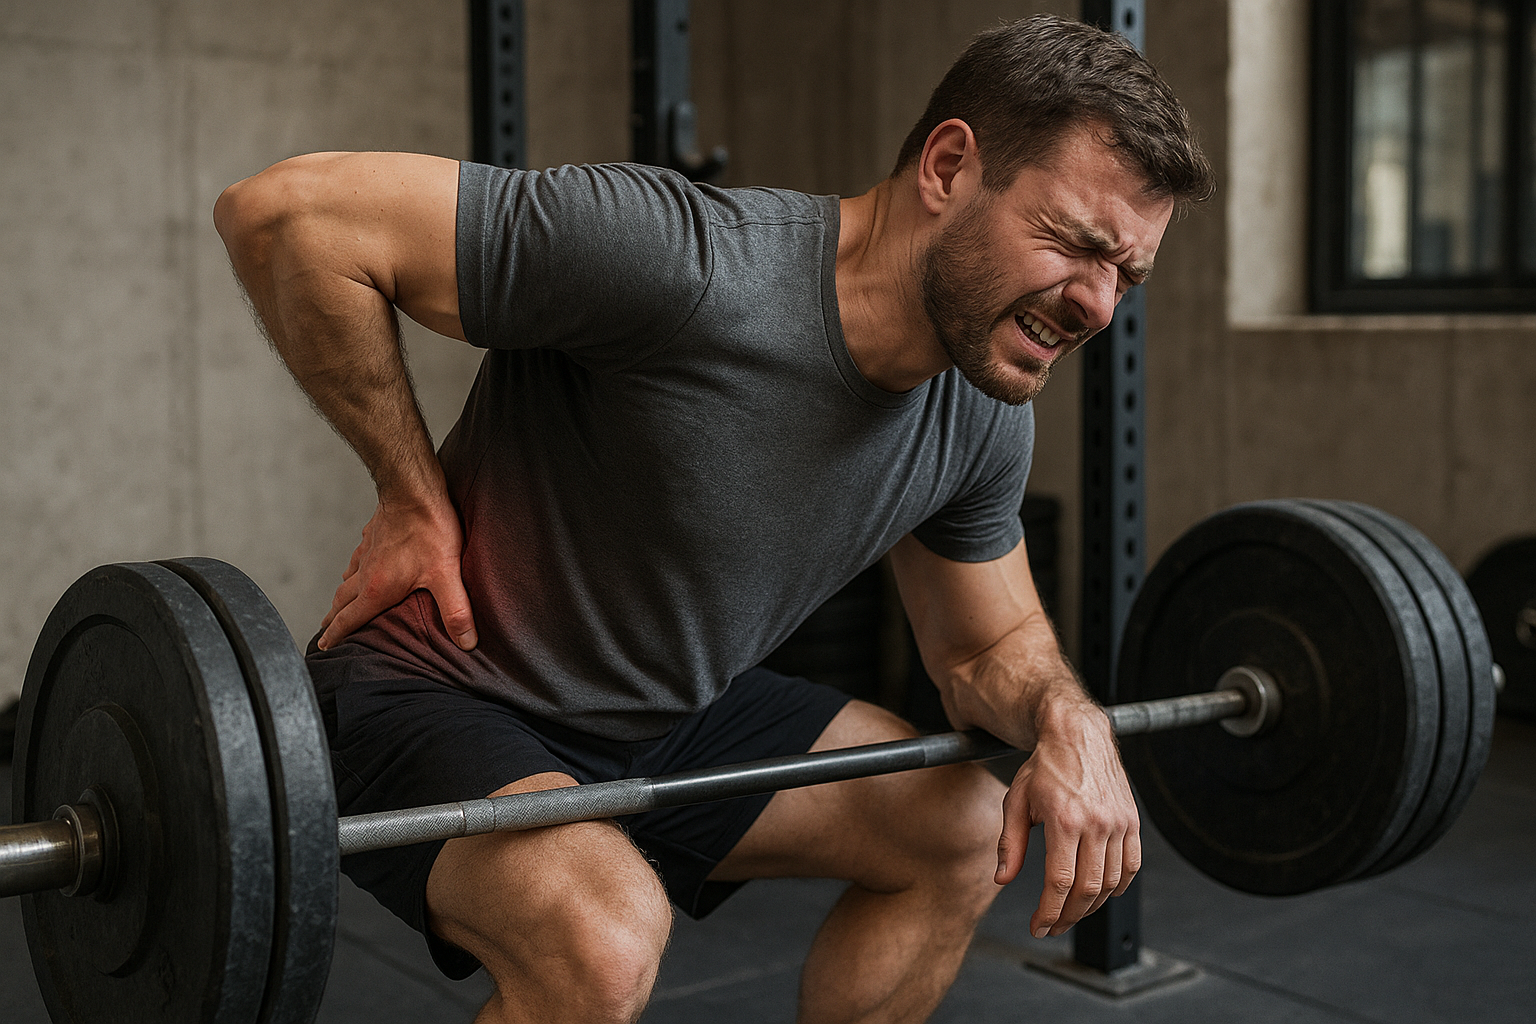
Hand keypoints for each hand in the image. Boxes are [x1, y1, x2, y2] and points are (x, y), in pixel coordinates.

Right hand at [317, 496, 477, 650]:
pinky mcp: (374, 534)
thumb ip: (456, 611)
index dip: (336, 635)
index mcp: (376, 588)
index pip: (349, 619)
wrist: (414, 487)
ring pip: (348, 578)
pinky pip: (358, 557)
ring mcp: (367, 551)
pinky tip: (359, 566)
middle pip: (343, 601)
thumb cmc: (429, 529)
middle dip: (334, 619)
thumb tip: (467, 643)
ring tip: (340, 604)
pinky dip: (354, 568)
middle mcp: (365, 571)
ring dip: (342, 595)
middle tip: (325, 632)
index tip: (323, 647)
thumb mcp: (446, 575)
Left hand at [994, 702, 1139, 938]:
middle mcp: (1096, 823)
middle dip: (1068, 916)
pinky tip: (1100, 893)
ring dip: (1091, 907)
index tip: (1039, 926)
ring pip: (1111, 883)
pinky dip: (1117, 887)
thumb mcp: (1016, 800)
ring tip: (1071, 913)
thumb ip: (1011, 843)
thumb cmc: (1044, 765)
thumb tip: (1003, 877)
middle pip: (1087, 889)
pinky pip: (1131, 866)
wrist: (1077, 735)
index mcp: (1065, 819)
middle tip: (1053, 926)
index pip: (1059, 882)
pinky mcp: (1131, 822)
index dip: (1049, 912)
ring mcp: (1118, 823)